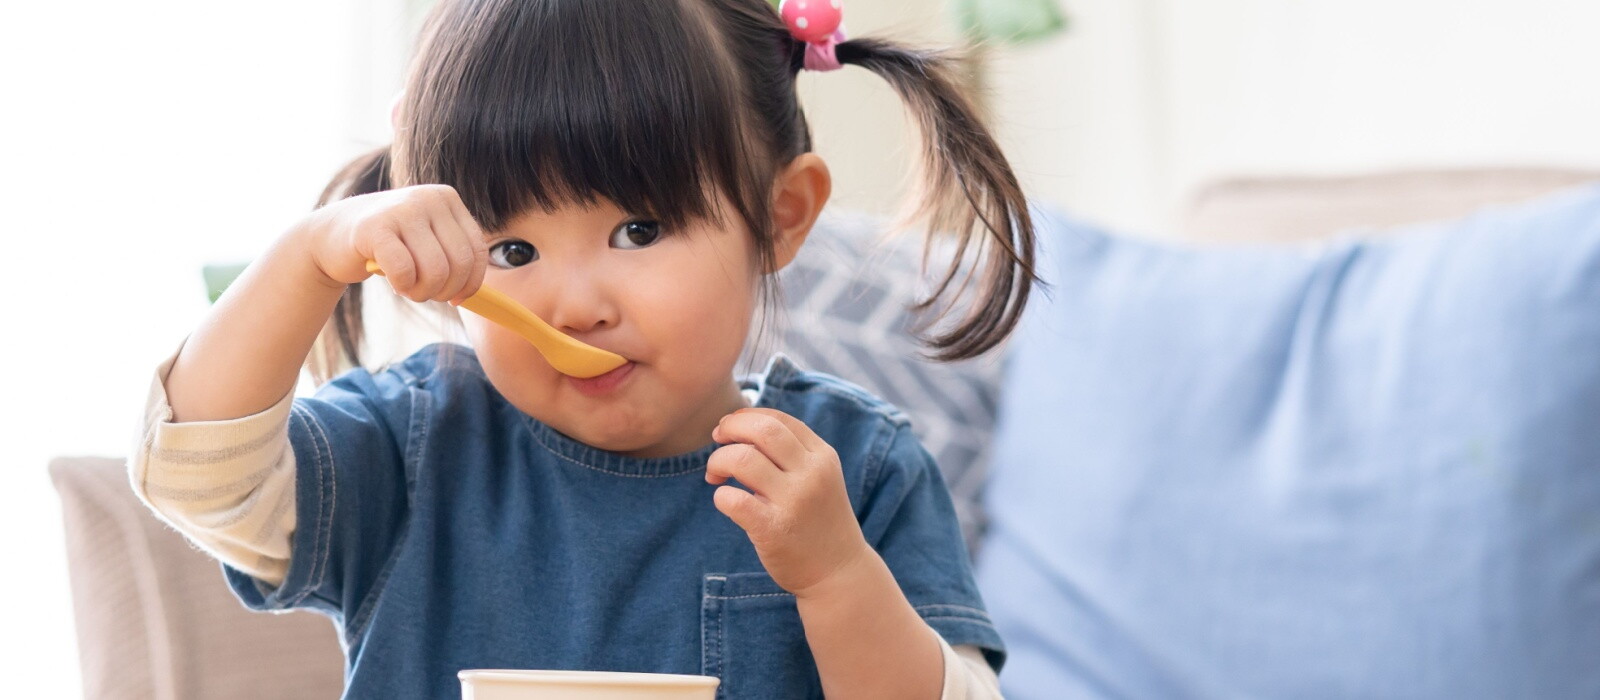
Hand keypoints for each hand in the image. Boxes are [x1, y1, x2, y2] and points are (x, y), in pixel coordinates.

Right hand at [299, 184, 487, 305]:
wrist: (330, 237)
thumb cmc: (387, 246)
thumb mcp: (427, 242)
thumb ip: (454, 256)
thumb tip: (480, 292)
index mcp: (447, 199)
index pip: (477, 250)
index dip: (471, 283)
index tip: (456, 299)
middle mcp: (429, 198)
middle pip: (458, 264)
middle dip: (444, 291)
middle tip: (423, 293)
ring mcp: (402, 208)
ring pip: (436, 271)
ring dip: (422, 292)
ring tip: (407, 287)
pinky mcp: (375, 226)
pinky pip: (405, 272)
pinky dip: (402, 286)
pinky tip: (392, 281)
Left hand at [707, 408, 871, 597]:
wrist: (839, 573)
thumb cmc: (818, 521)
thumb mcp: (818, 478)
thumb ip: (790, 452)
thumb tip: (738, 425)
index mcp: (822, 456)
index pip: (778, 419)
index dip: (746, 417)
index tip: (729, 429)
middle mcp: (811, 474)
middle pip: (762, 429)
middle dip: (729, 428)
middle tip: (717, 441)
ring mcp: (794, 501)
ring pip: (742, 459)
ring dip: (718, 461)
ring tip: (716, 476)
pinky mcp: (774, 529)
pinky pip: (733, 500)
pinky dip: (720, 496)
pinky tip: (725, 501)